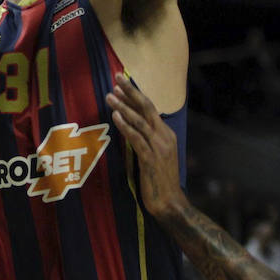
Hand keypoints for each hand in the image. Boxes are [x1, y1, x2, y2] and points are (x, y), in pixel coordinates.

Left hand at [104, 73, 189, 219]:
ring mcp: (159, 147)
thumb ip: (146, 139)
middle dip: (131, 91)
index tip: (122, 83)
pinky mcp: (150, 158)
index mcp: (167, 134)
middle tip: (117, 77)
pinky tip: (115, 117)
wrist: (169, 202)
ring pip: (139, 121)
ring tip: (110, 96)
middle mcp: (165, 137)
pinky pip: (136, 138)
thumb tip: (131, 126)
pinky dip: (125, 126)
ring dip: (123, 107)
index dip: (135, 95)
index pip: (150, 109)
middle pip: (147, 108)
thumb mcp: (155, 154)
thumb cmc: (159, 180)